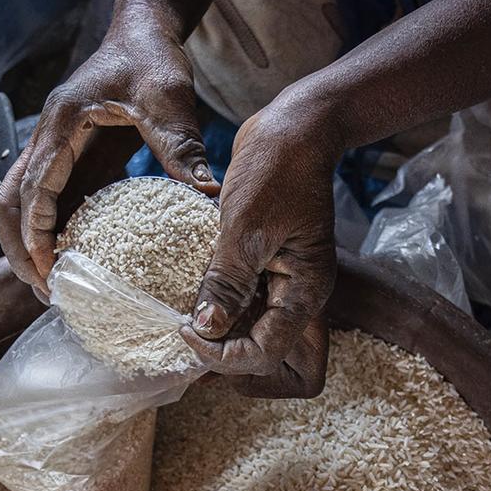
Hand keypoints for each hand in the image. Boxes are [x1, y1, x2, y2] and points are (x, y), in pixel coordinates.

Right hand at [0, 9, 216, 295]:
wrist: (144, 29)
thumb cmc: (152, 57)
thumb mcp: (169, 97)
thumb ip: (181, 144)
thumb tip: (208, 194)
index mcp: (62, 123)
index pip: (32, 187)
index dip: (34, 232)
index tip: (47, 269)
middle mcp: (48, 138)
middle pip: (9, 203)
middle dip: (19, 249)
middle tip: (46, 289)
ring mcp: (56, 149)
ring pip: (22, 205)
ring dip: (30, 245)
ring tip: (55, 286)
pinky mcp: (73, 158)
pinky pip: (53, 202)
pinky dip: (55, 233)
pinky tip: (77, 262)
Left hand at [180, 99, 338, 397]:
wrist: (294, 130)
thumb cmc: (276, 169)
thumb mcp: (245, 227)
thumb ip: (226, 281)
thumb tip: (205, 329)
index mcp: (305, 291)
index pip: (266, 353)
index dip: (223, 354)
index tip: (185, 329)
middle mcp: (299, 295)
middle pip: (270, 357)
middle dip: (230, 360)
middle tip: (189, 341)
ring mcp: (284, 282)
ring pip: (256, 334)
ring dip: (223, 337)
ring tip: (185, 326)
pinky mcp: (268, 267)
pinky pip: (246, 305)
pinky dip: (221, 309)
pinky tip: (192, 300)